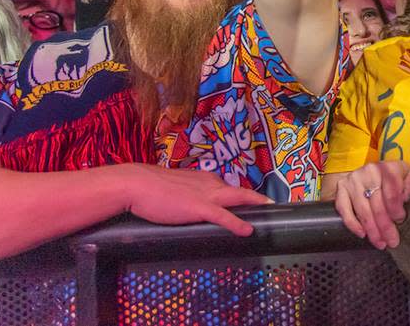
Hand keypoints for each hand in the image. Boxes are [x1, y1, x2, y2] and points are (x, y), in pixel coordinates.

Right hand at [121, 163, 269, 236]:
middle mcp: (210, 184)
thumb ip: (186, 195)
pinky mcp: (199, 208)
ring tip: (270, 210)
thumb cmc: (150, 188)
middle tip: (272, 204)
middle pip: (239, 192)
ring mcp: (206, 195)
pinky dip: (237, 223)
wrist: (137, 184)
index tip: (252, 202)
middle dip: (256, 198)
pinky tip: (248, 230)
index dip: (241, 196)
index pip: (227, 188)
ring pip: (238, 198)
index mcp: (204, 179)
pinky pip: (223, 217)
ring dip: (255, 204)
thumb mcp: (175, 188)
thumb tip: (188, 205)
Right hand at [332, 160, 409, 249]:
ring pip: (362, 210)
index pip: (391, 193)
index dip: (396, 210)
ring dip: (372, 230)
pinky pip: (344, 208)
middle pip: (377, 205)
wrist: (376, 169)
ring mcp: (353, 179)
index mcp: (388, 168)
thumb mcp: (409, 176)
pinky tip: (362, 234)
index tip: (400, 221)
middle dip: (385, 227)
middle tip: (392, 241)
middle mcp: (369, 171)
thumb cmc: (395, 176)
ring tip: (380, 243)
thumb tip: (403, 201)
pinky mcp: (342, 186)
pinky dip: (352, 223)